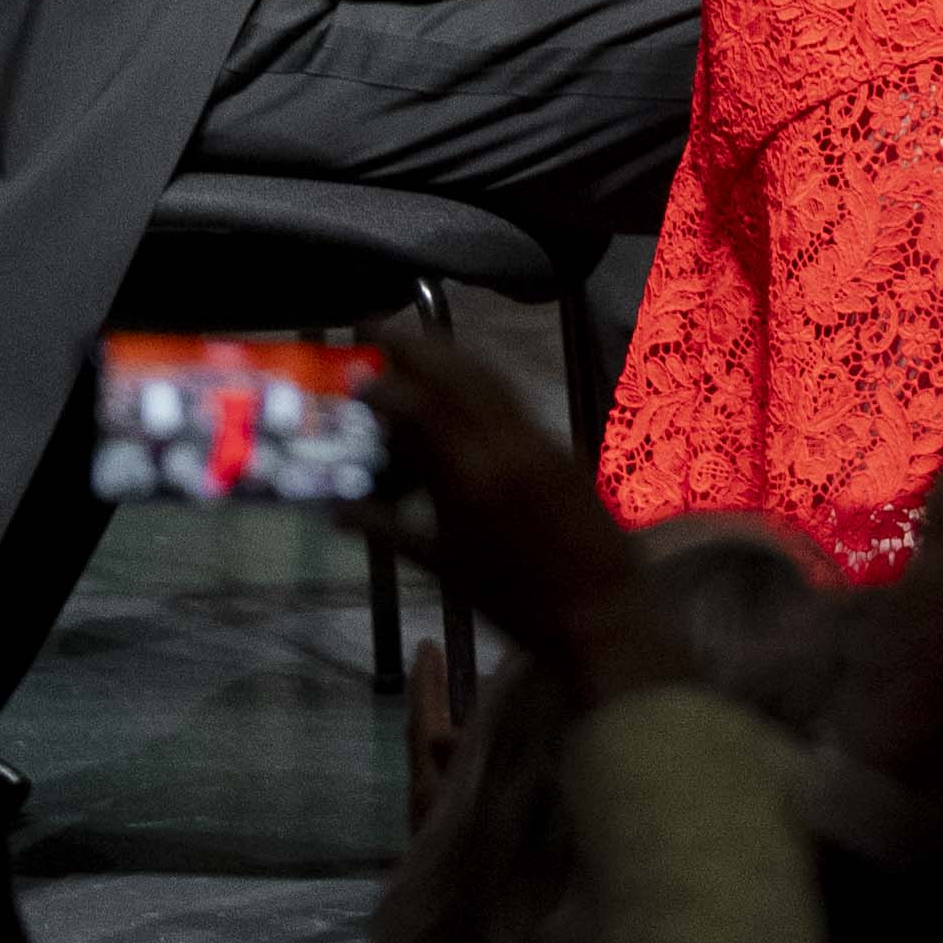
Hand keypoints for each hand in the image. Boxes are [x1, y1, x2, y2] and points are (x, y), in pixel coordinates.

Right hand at [372, 334, 677, 701]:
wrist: (605, 615)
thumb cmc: (518, 606)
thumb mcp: (447, 571)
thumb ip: (391, 531)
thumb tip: (337, 512)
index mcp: (475, 479)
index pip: (422, 409)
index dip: (384, 387)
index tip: (355, 374)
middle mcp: (510, 446)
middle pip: (458, 374)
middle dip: (415, 346)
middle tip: (376, 327)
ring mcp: (544, 441)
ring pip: (491, 379)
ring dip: (450, 355)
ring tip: (414, 346)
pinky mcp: (565, 447)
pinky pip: (515, 400)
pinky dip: (480, 382)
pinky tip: (462, 387)